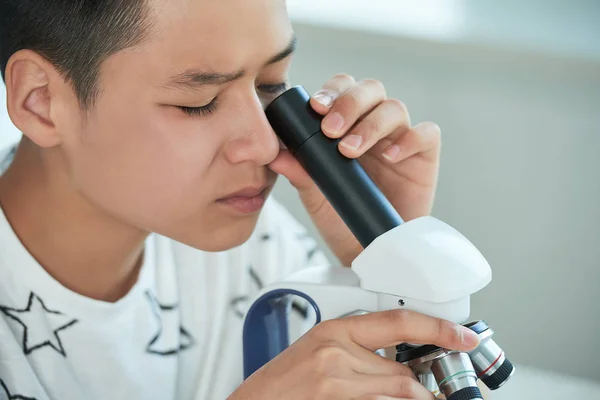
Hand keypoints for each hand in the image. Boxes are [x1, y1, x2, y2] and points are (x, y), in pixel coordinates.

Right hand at [229, 310, 479, 399]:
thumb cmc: (280, 387)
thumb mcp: (317, 354)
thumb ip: (357, 352)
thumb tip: (400, 364)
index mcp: (333, 331)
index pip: (398, 322)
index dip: (437, 328)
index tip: (463, 337)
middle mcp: (336, 354)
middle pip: (404, 375)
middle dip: (422, 390)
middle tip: (430, 394)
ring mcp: (336, 384)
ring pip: (402, 394)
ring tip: (406, 398)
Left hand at [269, 74, 440, 265]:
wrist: (366, 249)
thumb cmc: (340, 216)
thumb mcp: (314, 194)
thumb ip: (298, 171)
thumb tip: (275, 155)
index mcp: (347, 124)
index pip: (341, 90)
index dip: (331, 91)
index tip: (315, 108)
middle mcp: (374, 124)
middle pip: (370, 89)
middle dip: (349, 102)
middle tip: (330, 129)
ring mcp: (399, 138)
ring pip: (394, 108)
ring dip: (370, 124)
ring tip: (349, 150)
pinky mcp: (423, 157)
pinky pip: (427, 134)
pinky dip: (409, 139)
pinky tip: (390, 157)